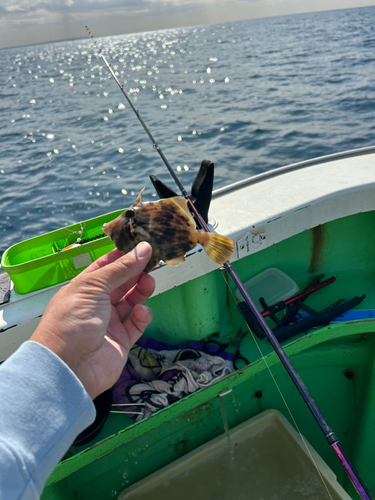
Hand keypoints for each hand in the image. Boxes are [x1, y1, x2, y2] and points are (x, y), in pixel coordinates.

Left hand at [31, 242, 154, 399]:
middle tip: (153, 261)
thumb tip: (144, 248)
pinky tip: (141, 311)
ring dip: (141, 290)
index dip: (122, 256)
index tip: (141, 245)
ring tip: (149, 282)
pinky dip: (142, 316)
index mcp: (83, 288)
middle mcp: (96, 304)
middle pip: (121, 283)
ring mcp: (109, 323)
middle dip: (136, 271)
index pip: (105, 267)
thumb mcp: (94, 286)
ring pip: (131, 301)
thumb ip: (122, 268)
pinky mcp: (122, 341)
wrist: (69, 366)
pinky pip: (136, 324)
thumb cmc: (73, 320)